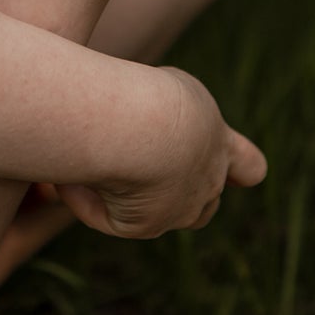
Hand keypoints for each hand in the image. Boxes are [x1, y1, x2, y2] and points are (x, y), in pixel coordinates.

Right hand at [57, 66, 266, 241]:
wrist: (141, 124)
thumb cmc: (148, 93)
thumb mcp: (165, 88)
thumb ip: (161, 111)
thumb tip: (137, 126)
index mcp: (220, 142)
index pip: (248, 166)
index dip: (242, 171)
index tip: (242, 175)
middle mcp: (207, 181)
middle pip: (205, 204)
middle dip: (177, 192)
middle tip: (139, 166)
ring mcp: (180, 209)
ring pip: (164, 216)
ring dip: (136, 200)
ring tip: (98, 172)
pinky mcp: (146, 226)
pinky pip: (111, 217)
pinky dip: (88, 200)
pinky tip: (67, 180)